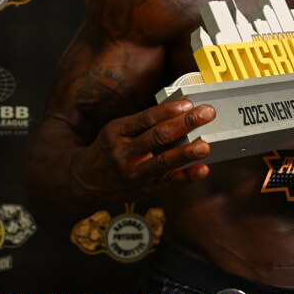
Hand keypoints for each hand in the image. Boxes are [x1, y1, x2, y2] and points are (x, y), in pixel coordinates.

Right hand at [69, 100, 213, 200]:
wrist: (85, 181)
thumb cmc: (108, 149)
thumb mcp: (116, 130)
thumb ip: (143, 122)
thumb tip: (179, 108)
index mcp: (117, 133)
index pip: (146, 119)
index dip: (168, 110)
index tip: (188, 103)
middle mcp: (124, 154)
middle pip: (158, 137)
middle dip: (185, 123)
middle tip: (207, 113)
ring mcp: (134, 174)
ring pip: (164, 162)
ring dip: (187, 153)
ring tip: (205, 145)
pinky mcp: (145, 190)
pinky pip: (169, 182)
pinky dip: (187, 176)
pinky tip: (202, 169)